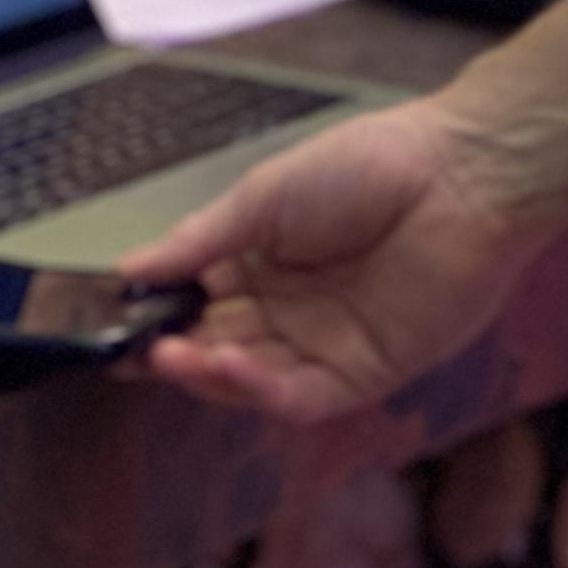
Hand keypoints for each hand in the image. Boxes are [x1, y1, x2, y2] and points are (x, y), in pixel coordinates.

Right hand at [117, 95, 540, 424]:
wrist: (455, 180)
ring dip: (209, 375)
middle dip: (173, 353)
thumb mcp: (261, 198)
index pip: (195, 305)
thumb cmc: (360, 170)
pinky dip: (261, 390)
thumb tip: (129, 268)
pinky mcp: (364, 375)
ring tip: (170, 358)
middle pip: (218, 348)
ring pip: (252, 380)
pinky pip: (303, 396)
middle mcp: (287, 311)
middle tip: (130, 353)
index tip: (112, 326)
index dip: (156, 318)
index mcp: (259, 263)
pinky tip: (231, 366)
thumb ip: (198, 243)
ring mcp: (324, 347)